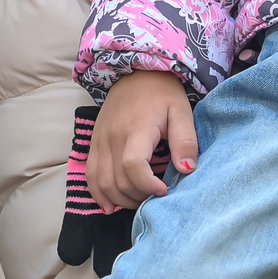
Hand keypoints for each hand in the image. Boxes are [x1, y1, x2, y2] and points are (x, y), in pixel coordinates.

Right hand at [86, 70, 195, 210]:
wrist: (136, 72)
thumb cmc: (162, 93)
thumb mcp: (181, 112)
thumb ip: (185, 141)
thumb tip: (187, 170)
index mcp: (136, 129)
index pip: (133, 166)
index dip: (148, 185)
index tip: (164, 190)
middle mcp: (112, 137)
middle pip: (117, 180)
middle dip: (138, 196)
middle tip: (156, 197)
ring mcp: (100, 141)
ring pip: (101, 182)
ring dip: (120, 199)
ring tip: (139, 200)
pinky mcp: (94, 143)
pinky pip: (90, 175)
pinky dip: (98, 194)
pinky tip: (111, 206)